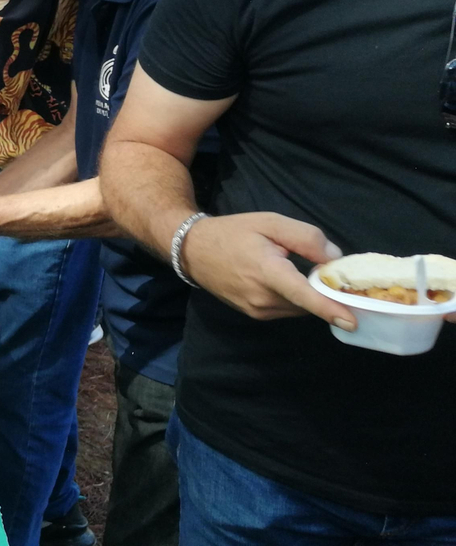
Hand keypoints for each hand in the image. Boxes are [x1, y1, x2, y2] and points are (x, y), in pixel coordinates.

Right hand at [179, 212, 353, 328]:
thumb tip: (334, 259)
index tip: (352, 322)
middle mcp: (262, 298)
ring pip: (299, 308)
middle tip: (324, 270)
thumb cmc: (233, 232)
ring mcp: (257, 310)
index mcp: (267, 272)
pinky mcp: (254, 314)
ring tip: (298, 271)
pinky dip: (294, 298)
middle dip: (322, 291)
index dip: (329, 309)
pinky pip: (286, 309)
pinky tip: (284, 280)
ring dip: (307, 295)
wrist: (193, 250)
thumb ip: (305, 237)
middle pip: (307, 302)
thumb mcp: (270, 222)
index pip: (303, 295)